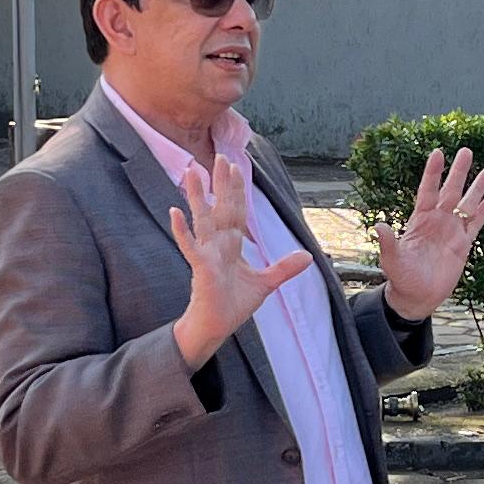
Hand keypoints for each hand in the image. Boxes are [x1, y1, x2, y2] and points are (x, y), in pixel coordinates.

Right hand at [166, 151, 313, 366]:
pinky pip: (190, 246)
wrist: (217, 327)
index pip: (235, 212)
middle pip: (220, 208)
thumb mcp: (266, 284)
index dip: (236, 190)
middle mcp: (218, 245)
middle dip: (220, 184)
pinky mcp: (200, 268)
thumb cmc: (233, 305)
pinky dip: (182, 230)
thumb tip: (308, 257)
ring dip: (198, 196)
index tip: (236, 167)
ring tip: (191, 172)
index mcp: (231, 245)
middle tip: (219, 157)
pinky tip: (174, 212)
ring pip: (203, 220)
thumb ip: (284, 268)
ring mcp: (207, 254)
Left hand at [374, 145, 483, 318]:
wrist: (417, 296)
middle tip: (466, 151)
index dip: (433, 172)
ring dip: (475, 189)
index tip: (438, 152)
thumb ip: (388, 243)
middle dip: (458, 172)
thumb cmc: (402, 277)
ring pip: (466, 205)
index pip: (427, 190)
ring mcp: (451, 231)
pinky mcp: (463, 245)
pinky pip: (475, 225)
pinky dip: (483, 213)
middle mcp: (437, 221)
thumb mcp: (392, 260)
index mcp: (419, 219)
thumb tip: (379, 225)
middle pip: (450, 191)